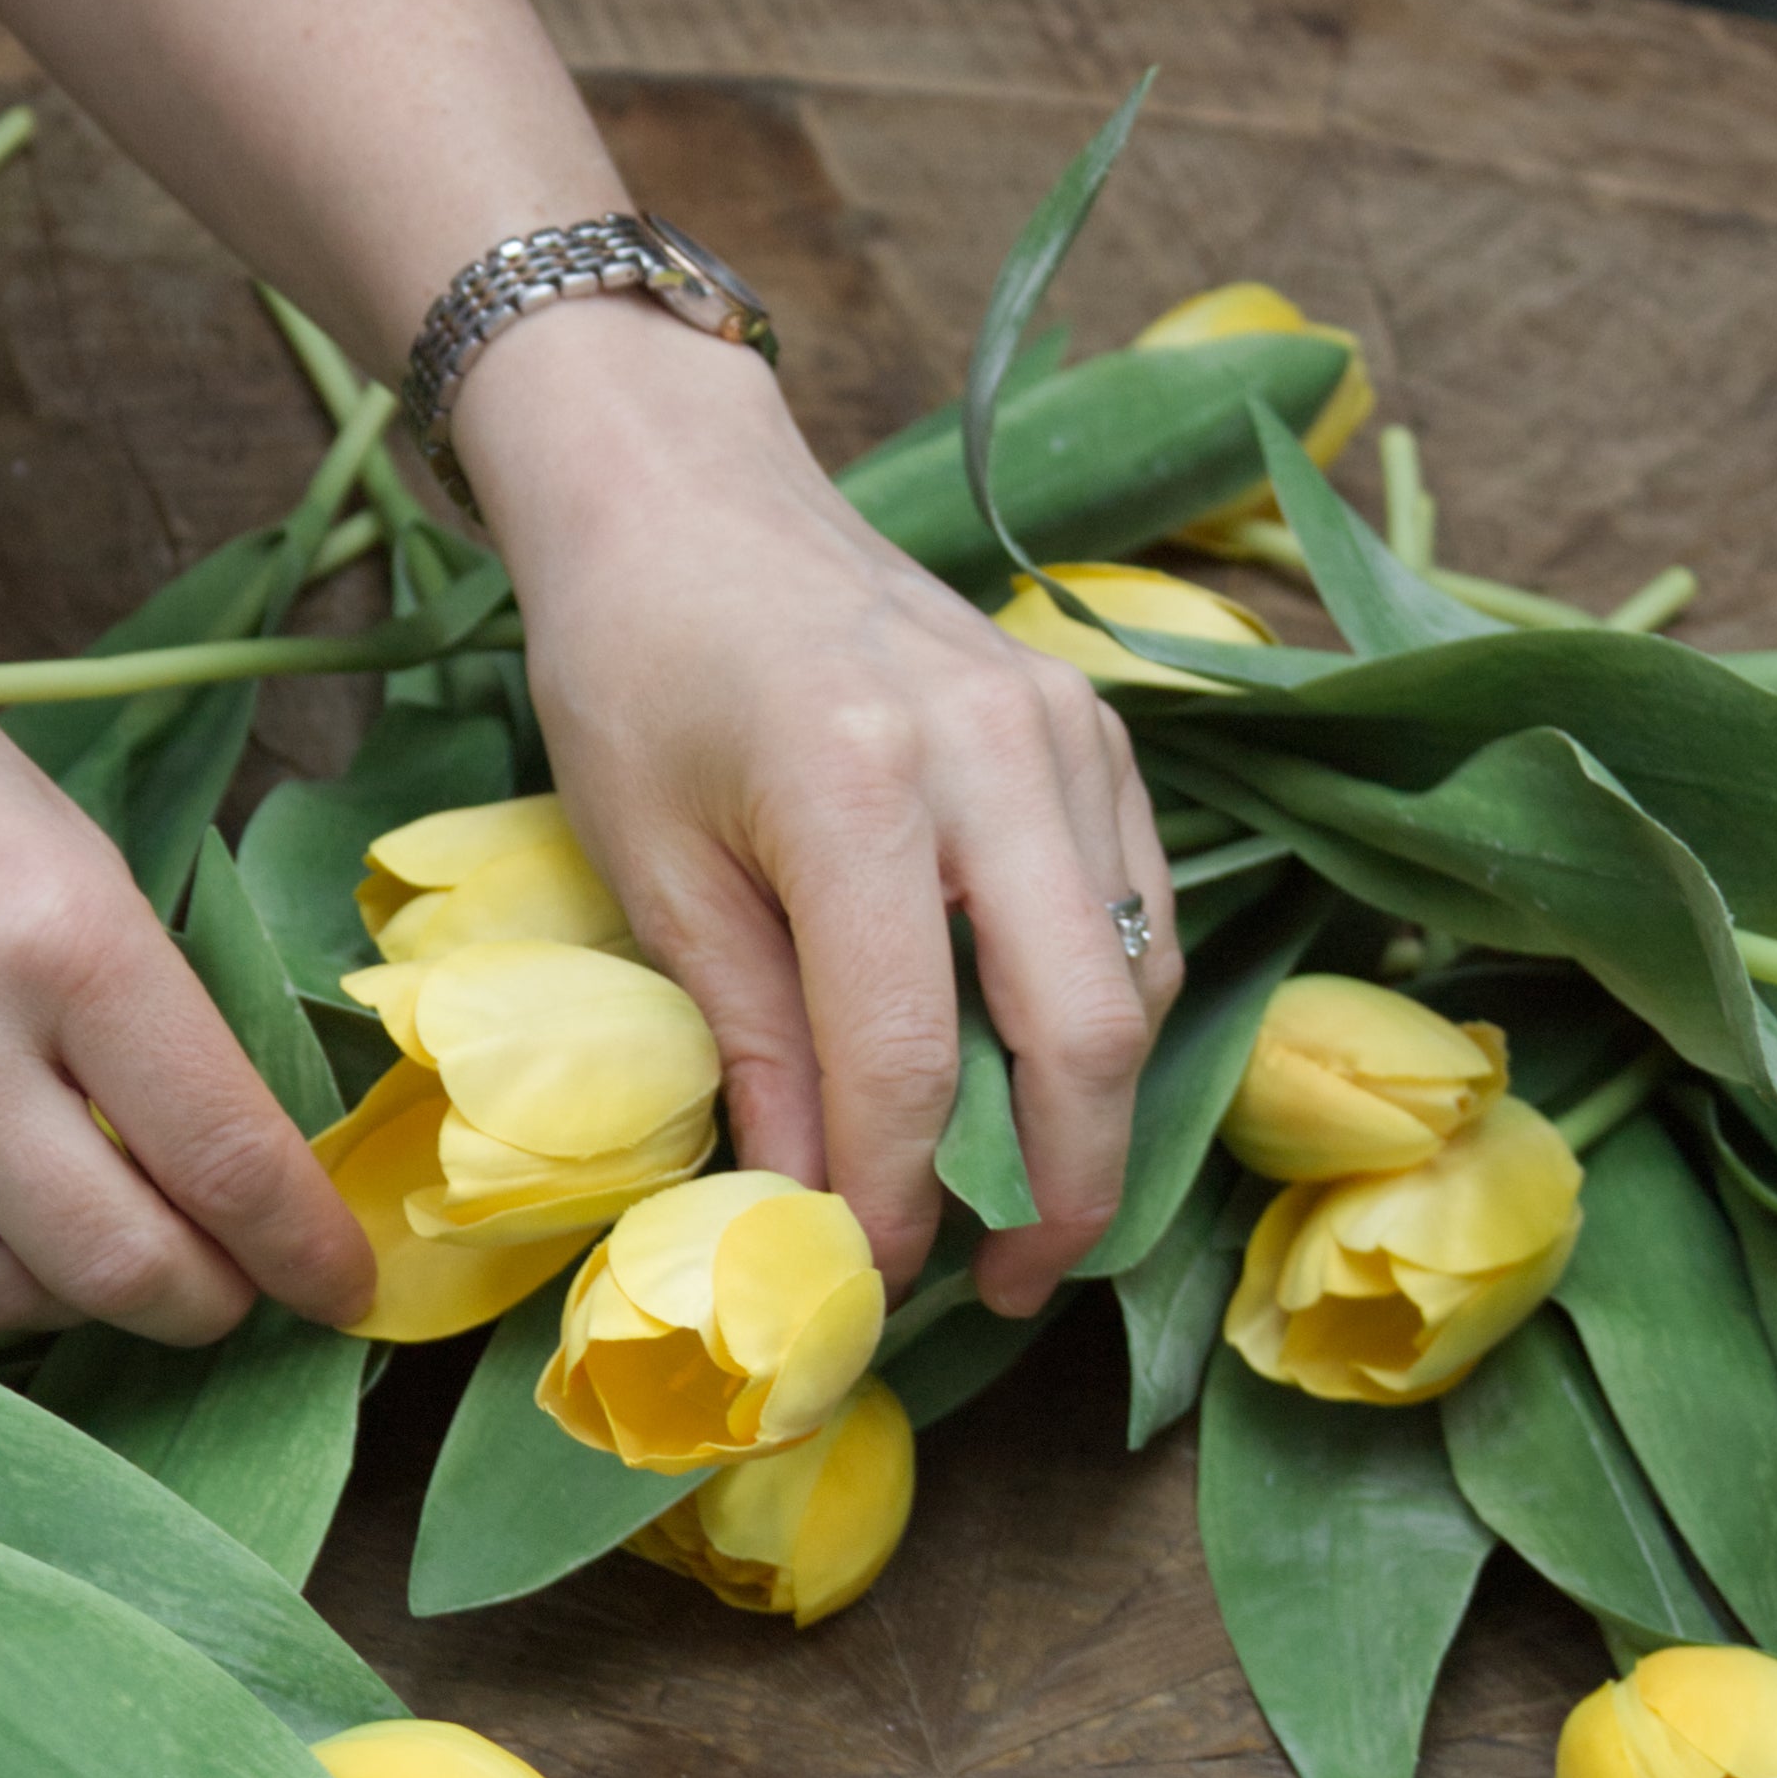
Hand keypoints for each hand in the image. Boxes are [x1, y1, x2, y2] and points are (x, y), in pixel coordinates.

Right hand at [0, 473, 372, 1341]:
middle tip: (226, 1293)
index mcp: (55, 935)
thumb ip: (131, 1001)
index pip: (223, 1157)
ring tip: (82, 1225)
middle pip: (119, 1270)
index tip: (341, 1287)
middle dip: (200, 1305)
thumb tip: (218, 1154)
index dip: (302, 1249)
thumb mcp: (48, 834)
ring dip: (68, 1285)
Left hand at [458, 306, 1182, 1314]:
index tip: (872, 1275)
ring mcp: (1069, 733)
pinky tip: (1045, 1081)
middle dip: (1058, 1189)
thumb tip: (809, 1202)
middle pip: (1084, 1030)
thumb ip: (753, 1039)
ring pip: (1137, 979)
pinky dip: (1107, 1017)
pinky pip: (1142, 913)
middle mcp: (995, 755)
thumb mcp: (655, 867)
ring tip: (1023, 1208)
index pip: (915, 1053)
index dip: (902, 1194)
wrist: (686, 490)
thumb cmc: (634, 669)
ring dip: (1094, 1118)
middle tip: (1002, 1286)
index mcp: (858, 786)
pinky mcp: (1098, 729)